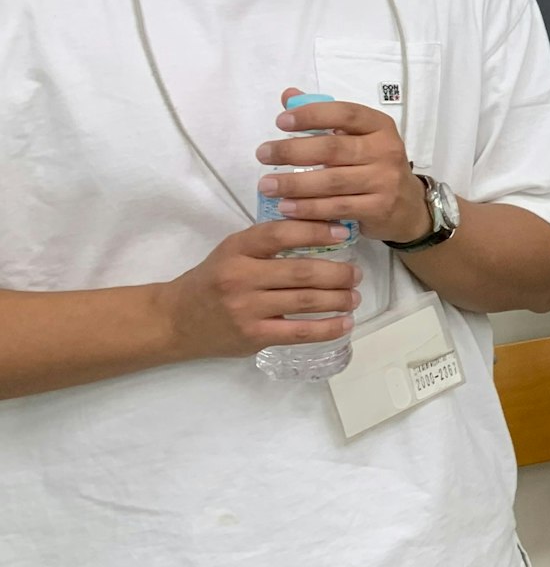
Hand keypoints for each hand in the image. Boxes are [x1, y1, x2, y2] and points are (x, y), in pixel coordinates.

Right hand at [156, 220, 361, 360]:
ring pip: (305, 301)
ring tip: (354, 297)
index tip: (344, 234)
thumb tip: (323, 230)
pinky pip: (299, 332)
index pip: (281, 234)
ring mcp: (246, 308)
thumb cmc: (212, 281)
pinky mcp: (252, 336)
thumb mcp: (232, 252)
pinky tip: (344, 323)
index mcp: (236, 248)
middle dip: (338, 273)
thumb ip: (268, 242)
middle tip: (356, 274)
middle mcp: (240, 276)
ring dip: (339, 299)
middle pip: (302, 271)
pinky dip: (328, 328)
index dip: (317, 231)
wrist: (175, 320)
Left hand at [254, 88, 427, 244]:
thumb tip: (289, 95)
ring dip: (295, 184)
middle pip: (333, 148)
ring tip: (266, 185)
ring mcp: (384, 180)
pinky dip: (309, 208)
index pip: (345, 113)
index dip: (312, 115)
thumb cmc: (375, 166)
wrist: (408, 206)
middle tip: (263, 154)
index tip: (281, 121)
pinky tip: (286, 207)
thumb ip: (324, 118)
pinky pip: (337, 207)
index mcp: (380, 127)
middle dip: (292, 151)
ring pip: (332, 181)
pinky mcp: (380, 208)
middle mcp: (386, 150)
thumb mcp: (358, 138)